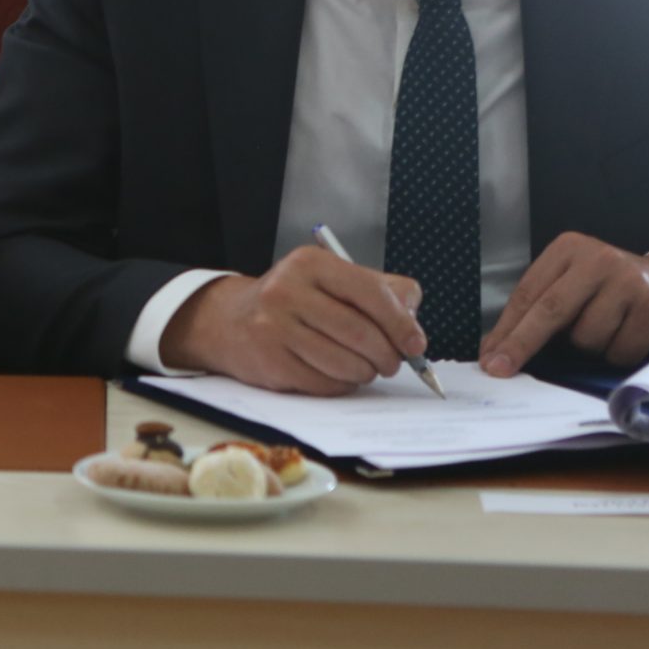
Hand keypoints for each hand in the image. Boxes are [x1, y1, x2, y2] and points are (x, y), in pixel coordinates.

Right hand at [161, 247, 427, 394]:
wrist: (232, 321)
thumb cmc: (296, 301)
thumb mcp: (333, 280)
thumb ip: (381, 292)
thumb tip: (412, 325)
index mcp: (311, 264)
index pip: (371, 294)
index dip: (402, 324)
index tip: (416, 344)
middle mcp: (287, 291)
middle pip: (362, 334)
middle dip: (388, 355)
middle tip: (392, 362)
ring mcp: (275, 327)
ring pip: (347, 363)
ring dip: (366, 372)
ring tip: (362, 366)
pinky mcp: (270, 362)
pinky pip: (326, 384)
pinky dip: (342, 384)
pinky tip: (335, 372)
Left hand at [481, 233, 648, 376]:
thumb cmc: (609, 290)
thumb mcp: (571, 285)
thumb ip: (536, 309)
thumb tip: (495, 350)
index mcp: (569, 249)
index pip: (528, 294)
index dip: (506, 330)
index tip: (489, 358)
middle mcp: (599, 259)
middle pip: (550, 310)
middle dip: (522, 345)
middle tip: (501, 369)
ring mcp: (629, 283)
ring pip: (586, 338)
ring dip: (588, 348)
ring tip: (605, 330)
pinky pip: (618, 352)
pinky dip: (616, 355)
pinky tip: (627, 336)